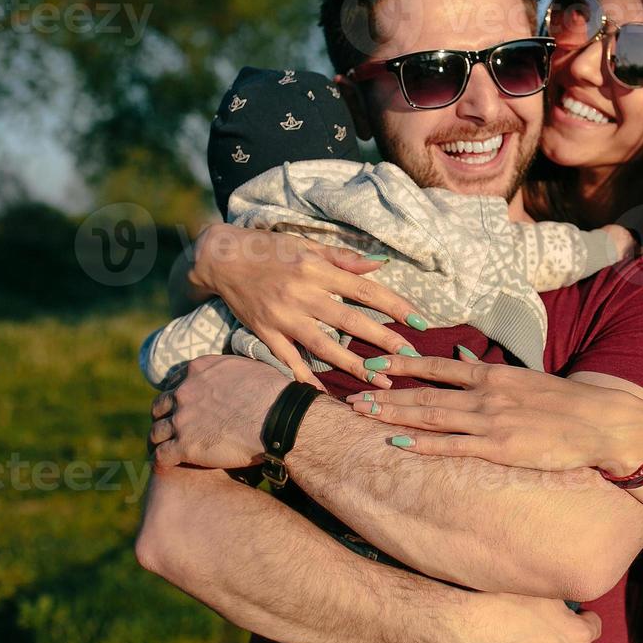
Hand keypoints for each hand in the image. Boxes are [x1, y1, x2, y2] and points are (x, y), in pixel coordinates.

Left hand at [149, 355, 300, 468]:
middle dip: (163, 417)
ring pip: (156, 431)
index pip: (175, 382)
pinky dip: (161, 461)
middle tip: (170, 428)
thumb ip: (231, 371)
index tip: (182, 406)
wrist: (278, 419)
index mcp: (199, 370)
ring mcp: (182, 419)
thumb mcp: (249, 368)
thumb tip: (238, 375)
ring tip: (164, 449)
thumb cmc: (274, 394)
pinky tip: (167, 466)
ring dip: (160, 441)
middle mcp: (185, 391)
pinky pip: (161, 455)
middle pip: (160, 406)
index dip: (177, 395)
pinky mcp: (185, 446)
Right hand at [187, 224, 422, 386]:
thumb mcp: (308, 245)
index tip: (420, 322)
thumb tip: (381, 263)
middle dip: (383, 340)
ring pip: (324, 345)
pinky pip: (289, 360)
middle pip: (350, 320)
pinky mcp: (265, 332)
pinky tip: (325, 396)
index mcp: (317, 270)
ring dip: (354, 366)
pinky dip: (305, 379)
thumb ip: (344, 258)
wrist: (222, 258)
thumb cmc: (270, 248)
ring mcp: (283, 316)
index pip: (365, 290)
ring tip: (381, 381)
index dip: (395, 306)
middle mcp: (303, 294)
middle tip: (411, 357)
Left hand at [346, 353, 642, 475]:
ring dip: (394, 416)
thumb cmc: (564, 403)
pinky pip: (452, 446)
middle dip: (385, 395)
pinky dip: (422, 444)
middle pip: (424, 393)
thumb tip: (463, 360)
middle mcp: (485, 394)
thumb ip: (491, 375)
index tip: (375, 364)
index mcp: (492, 375)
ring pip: (431, 416)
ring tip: (364, 415)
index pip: (437, 366)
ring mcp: (490, 421)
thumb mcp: (524, 379)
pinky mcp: (499, 448)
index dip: (402, 365)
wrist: (599, 422)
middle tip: (353, 396)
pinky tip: (397, 443)